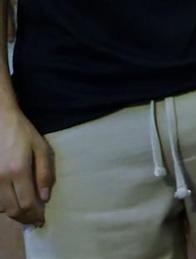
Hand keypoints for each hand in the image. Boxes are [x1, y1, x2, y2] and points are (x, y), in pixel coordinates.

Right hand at [0, 105, 51, 226]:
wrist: (0, 122)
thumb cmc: (24, 134)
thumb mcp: (42, 149)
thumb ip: (45, 173)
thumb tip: (45, 198)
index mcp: (18, 170)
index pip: (27, 203)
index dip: (35, 215)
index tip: (42, 219)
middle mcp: (1, 178)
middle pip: (13, 210)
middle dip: (25, 217)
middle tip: (35, 218)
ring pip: (2, 208)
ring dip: (14, 212)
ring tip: (26, 209)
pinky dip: (4, 205)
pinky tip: (14, 200)